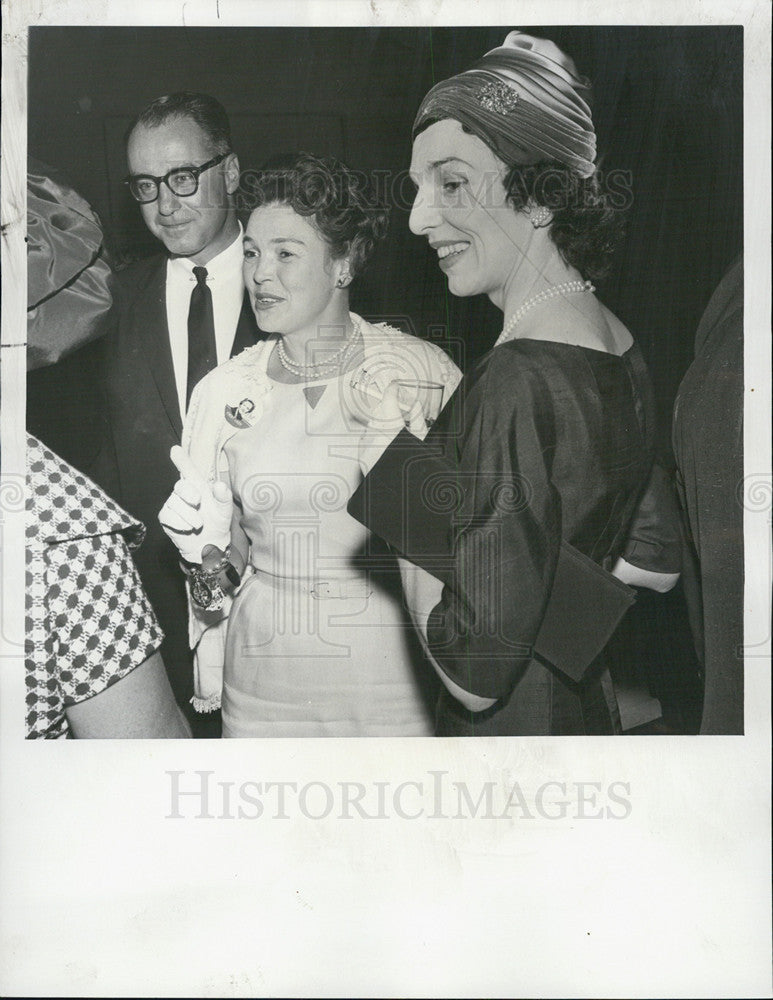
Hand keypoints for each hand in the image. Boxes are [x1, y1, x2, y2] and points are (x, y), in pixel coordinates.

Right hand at [158, 446, 232, 563]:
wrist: (209, 544)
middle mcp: (184, 492)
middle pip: (180, 486)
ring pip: (175, 504)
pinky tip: (187, 529)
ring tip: (198, 524)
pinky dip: (180, 524)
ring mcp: (173, 504)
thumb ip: (223, 497)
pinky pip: (169, 517)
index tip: (175, 450)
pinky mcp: (166, 517)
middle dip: (189, 493)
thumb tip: (219, 485)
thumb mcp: (225, 510)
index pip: (188, 470)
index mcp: (198, 486)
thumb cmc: (217, 522)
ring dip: (189, 516)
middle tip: (198, 502)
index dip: (182, 460)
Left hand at [355, 380, 428, 474]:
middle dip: (389, 411)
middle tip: (400, 419)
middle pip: (380, 410)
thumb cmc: (413, 464)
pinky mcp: (361, 454)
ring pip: (372, 424)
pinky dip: (374, 439)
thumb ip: (416, 417)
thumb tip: (414, 404)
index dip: (392, 388)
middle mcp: (377, 435)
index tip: (394, 384)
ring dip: (382, 426)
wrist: (397, 488)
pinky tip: (384, 449)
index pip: (389, 399)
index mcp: (394, 429)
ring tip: (394, 440)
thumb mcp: (420, 439)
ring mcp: (367, 445)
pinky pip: (366, 438)